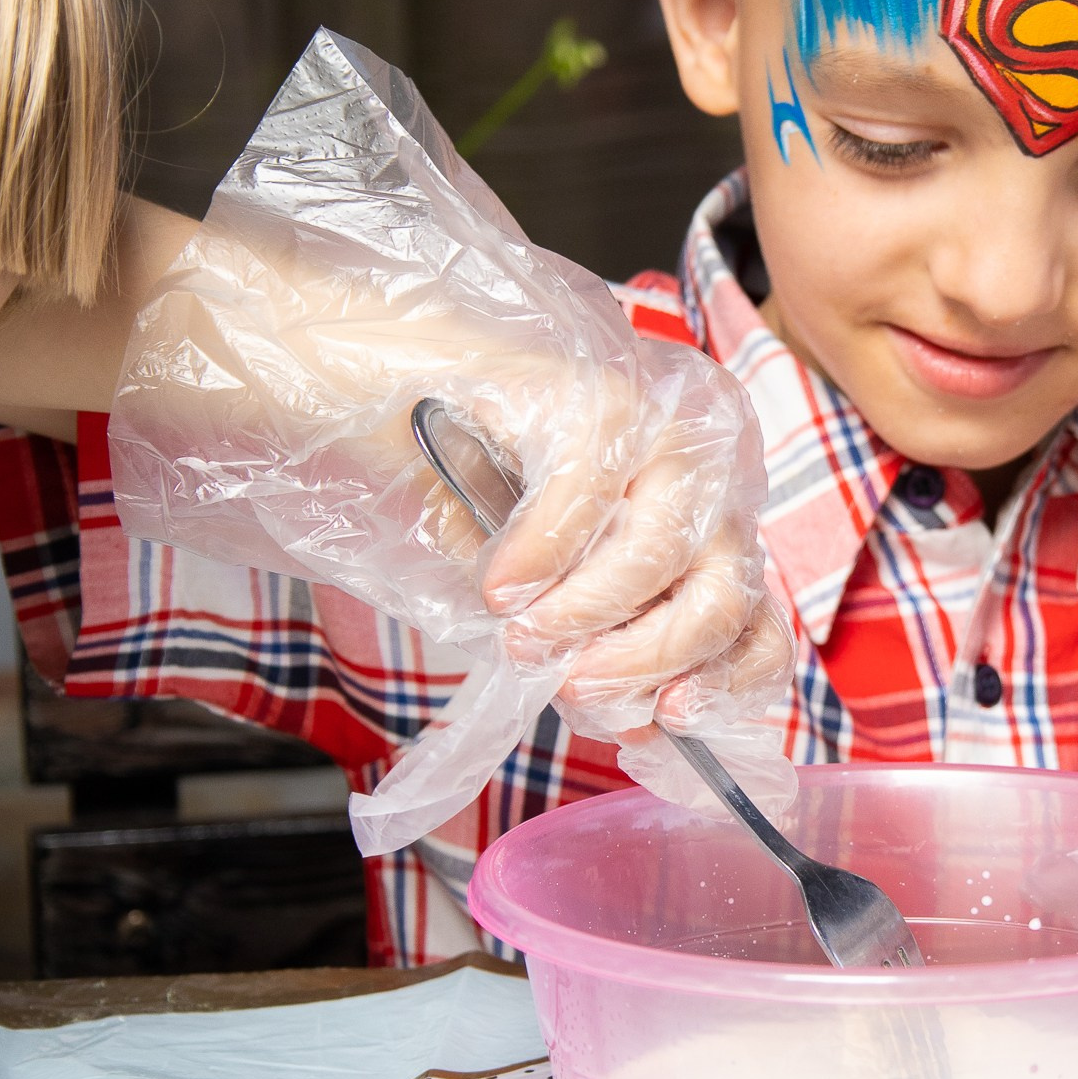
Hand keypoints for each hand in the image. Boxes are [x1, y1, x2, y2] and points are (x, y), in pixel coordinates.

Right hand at [109, 30, 795, 850]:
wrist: (323, 351)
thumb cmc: (418, 456)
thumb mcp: (516, 565)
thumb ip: (579, 622)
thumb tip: (625, 706)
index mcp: (687, 488)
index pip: (753, 598)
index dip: (723, 678)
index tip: (663, 727)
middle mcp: (691, 436)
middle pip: (729, 584)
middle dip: (652, 661)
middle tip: (574, 692)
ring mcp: (646, 396)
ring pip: (669, 544)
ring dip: (592, 616)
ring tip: (522, 636)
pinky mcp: (584, 371)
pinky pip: (591, 488)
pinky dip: (545, 554)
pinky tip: (498, 582)